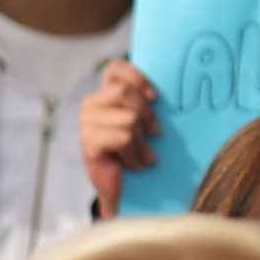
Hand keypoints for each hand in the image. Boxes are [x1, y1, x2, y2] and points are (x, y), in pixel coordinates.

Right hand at [80, 58, 159, 218]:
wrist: (124, 189)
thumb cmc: (138, 152)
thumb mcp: (144, 122)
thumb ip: (147, 102)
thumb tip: (173, 86)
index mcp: (104, 95)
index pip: (114, 69)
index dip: (136, 77)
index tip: (155, 97)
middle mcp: (90, 105)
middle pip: (125, 92)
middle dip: (146, 115)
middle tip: (155, 134)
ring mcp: (86, 124)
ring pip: (128, 118)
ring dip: (142, 141)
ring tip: (144, 156)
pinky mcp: (88, 143)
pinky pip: (122, 138)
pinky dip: (134, 154)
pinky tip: (135, 165)